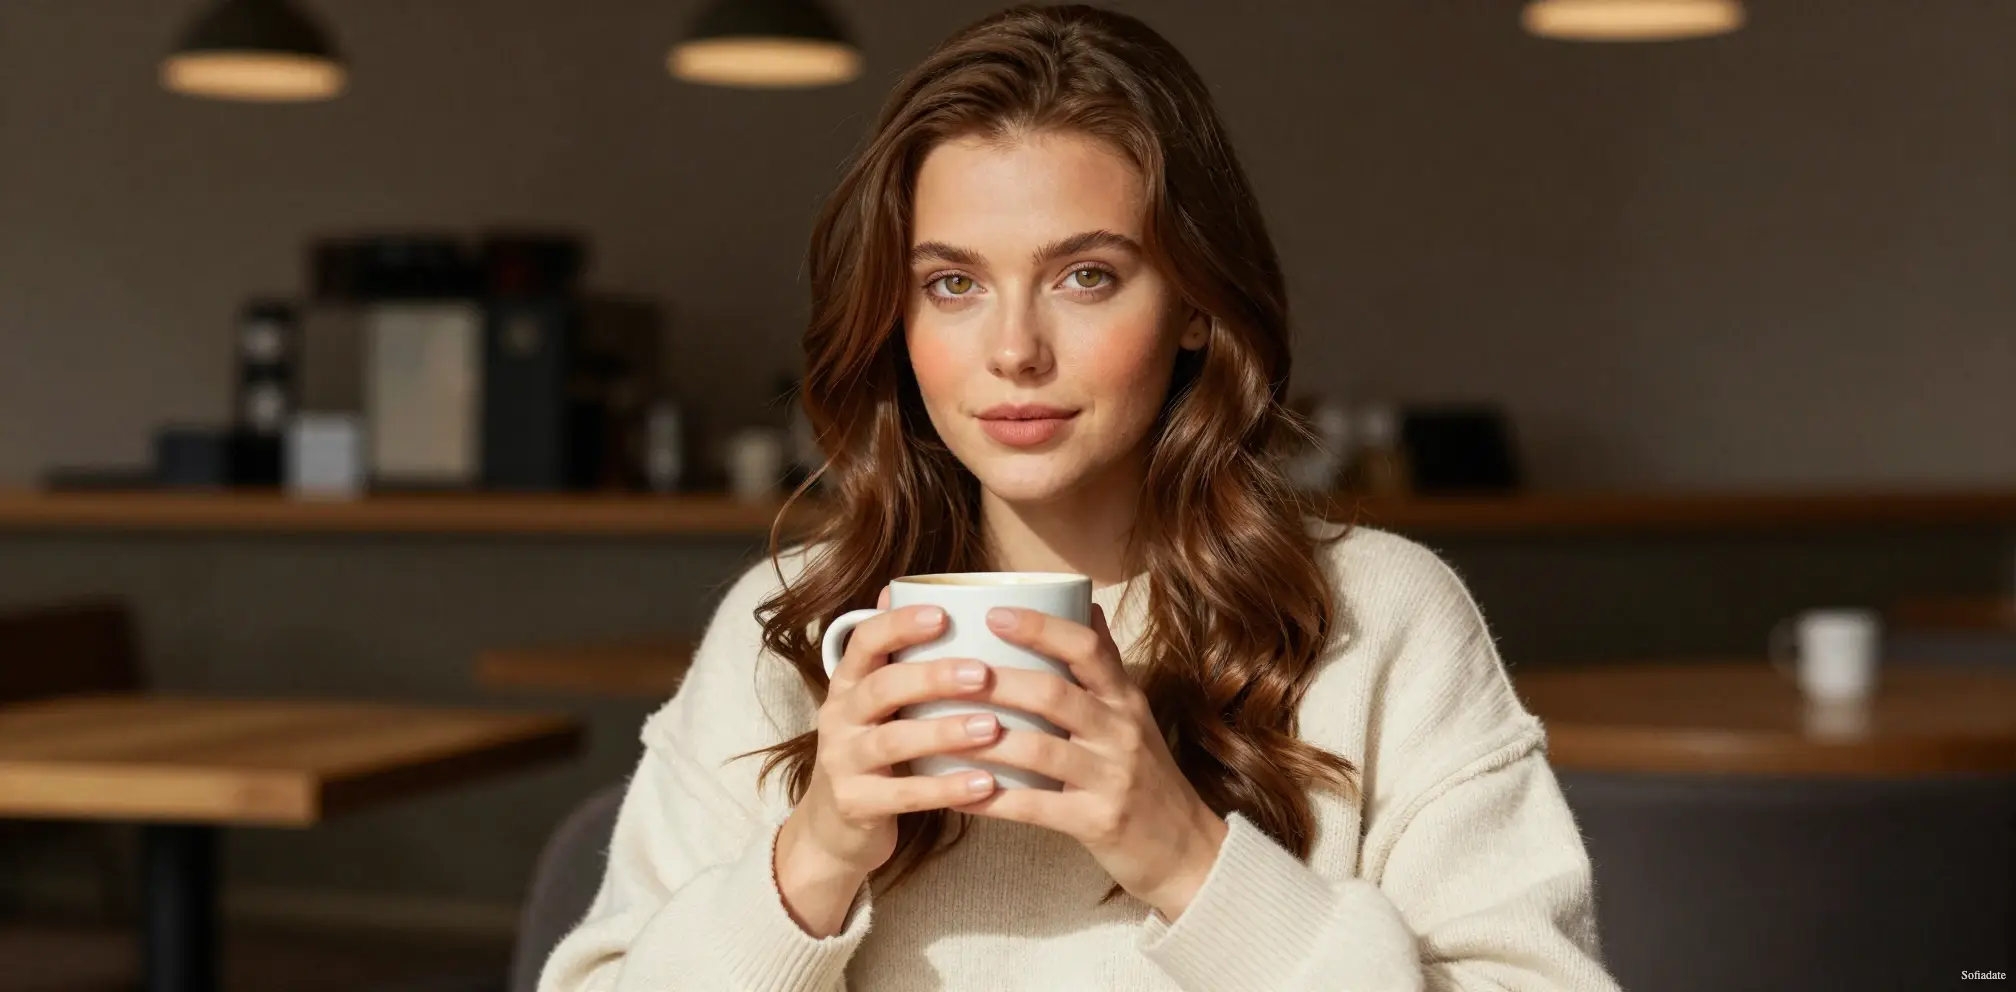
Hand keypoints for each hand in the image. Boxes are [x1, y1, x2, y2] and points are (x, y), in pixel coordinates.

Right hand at [776, 586, 1007, 934]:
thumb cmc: (873, 751)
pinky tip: (985, 784)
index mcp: (848, 683)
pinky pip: (903, 795)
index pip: (864, 641)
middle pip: (881, 688)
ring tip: (993, 728)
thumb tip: (898, 587)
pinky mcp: (855, 804)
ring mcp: (842, 762)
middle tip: (982, 673)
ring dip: (945, 732)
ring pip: (892, 741)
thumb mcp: (877, 703)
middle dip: (932, 677)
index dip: (900, 625)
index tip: (944, 613)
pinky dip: (946, 789)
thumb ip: (894, 655)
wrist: (834, 828)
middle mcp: (839, 717)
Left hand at [952, 604, 1229, 920]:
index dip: (1040, 627)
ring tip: (935, 730)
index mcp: (1125, 699)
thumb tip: (1084, 601)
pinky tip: (953, 794)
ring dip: (981, 740)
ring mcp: (1111, 777)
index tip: (993, 614)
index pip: (1087, 648)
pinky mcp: (1097, 821)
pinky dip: (989, 800)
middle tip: (947, 673)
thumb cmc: (1147, 776)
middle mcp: (1121, 732)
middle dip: (995, 681)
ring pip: (1037, 749)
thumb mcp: (1135, 714)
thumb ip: (1105, 664)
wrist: (1187, 850)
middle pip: (1053, 694)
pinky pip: (1034, 807)